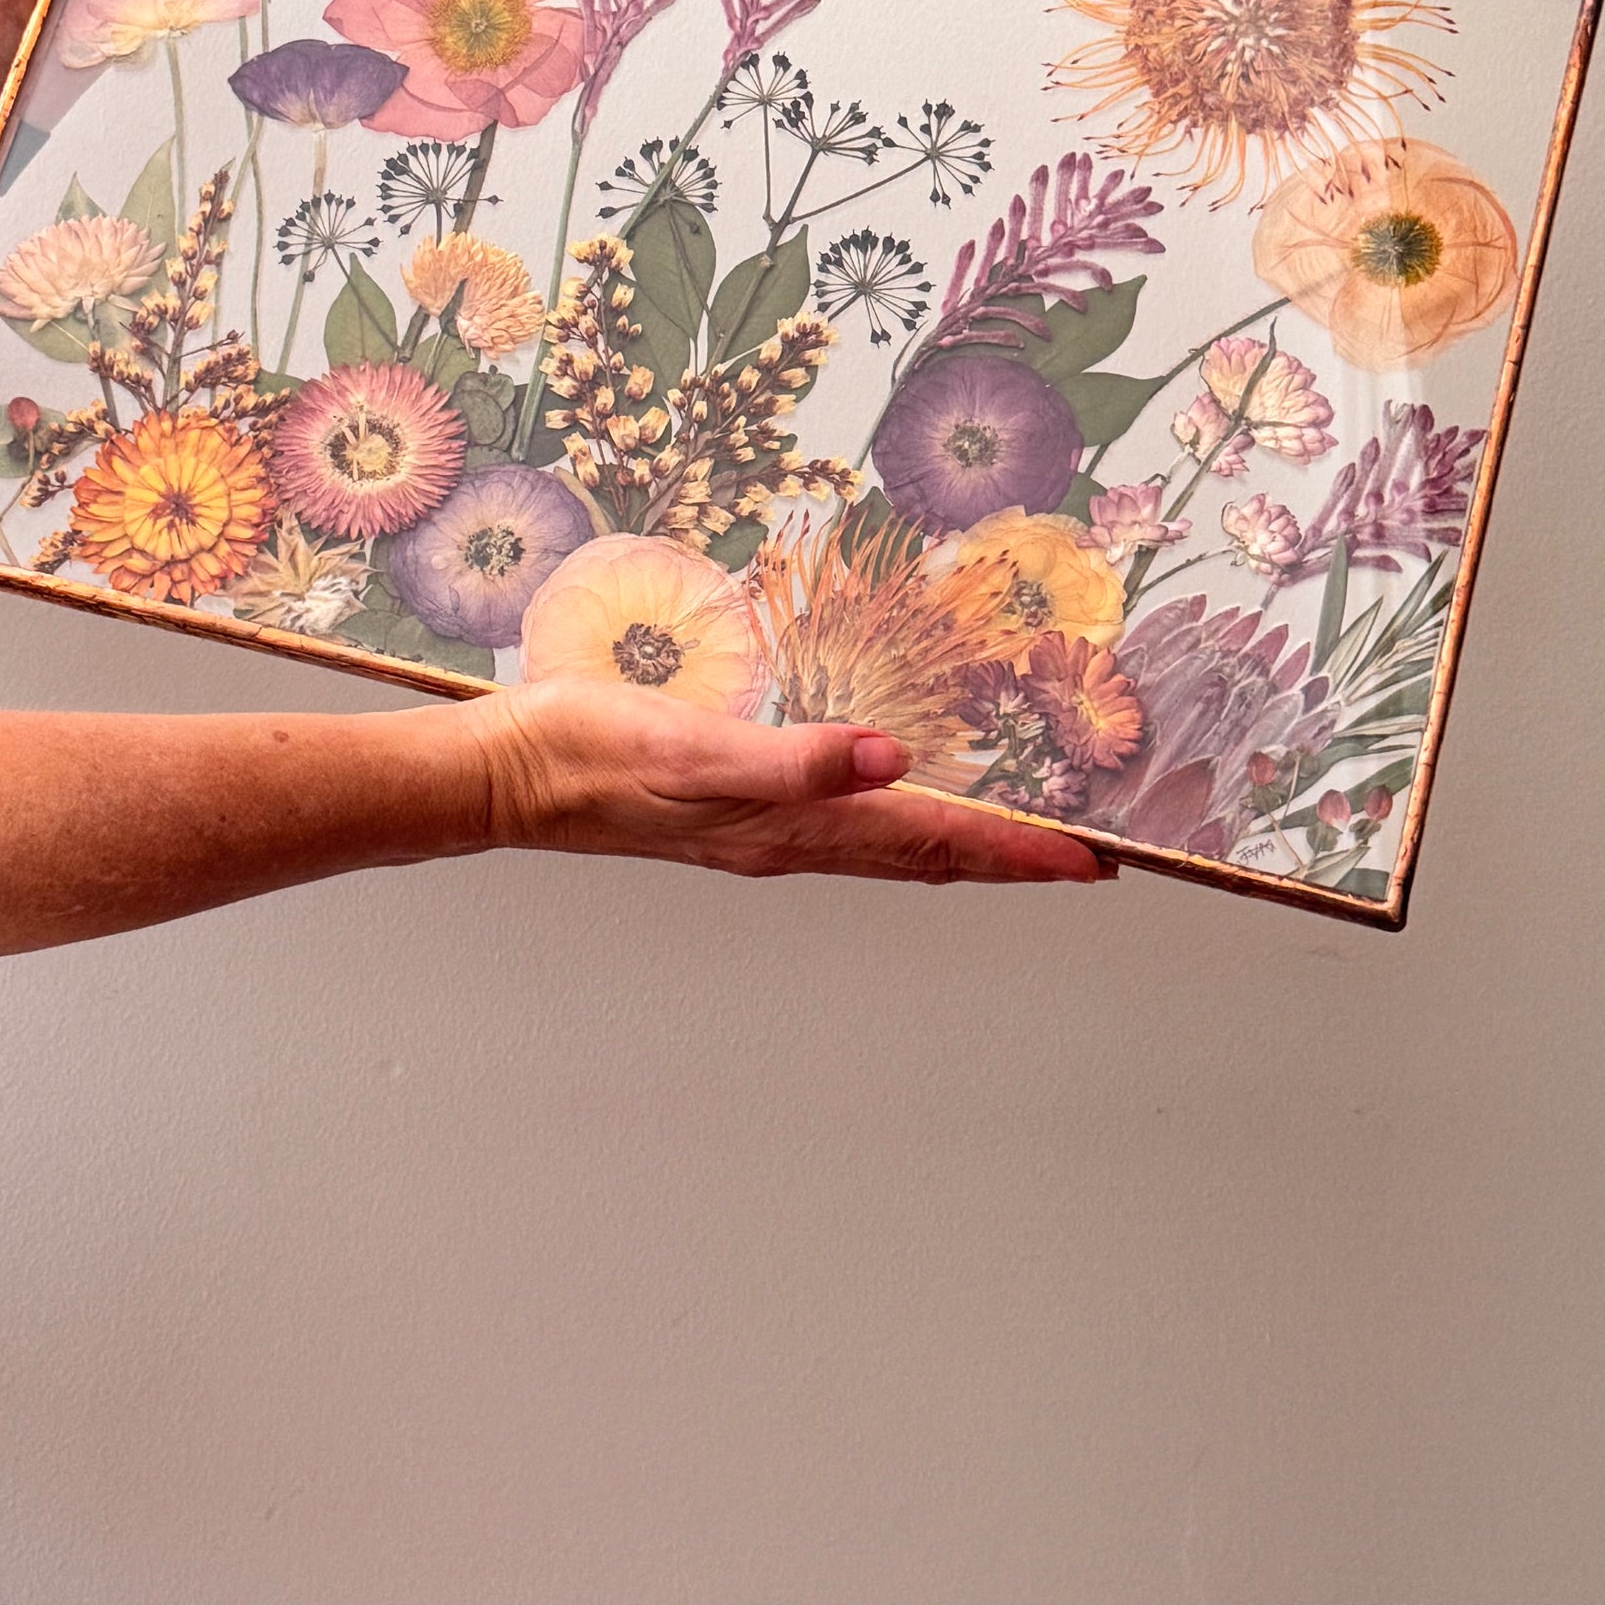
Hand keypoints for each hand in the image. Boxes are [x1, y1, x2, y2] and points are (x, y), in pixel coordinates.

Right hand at [462, 680, 1113, 883]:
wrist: (513, 770)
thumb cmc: (591, 754)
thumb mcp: (692, 747)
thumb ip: (792, 758)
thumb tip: (891, 759)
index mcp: (793, 826)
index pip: (932, 841)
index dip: (1017, 850)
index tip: (1092, 857)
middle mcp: (791, 837)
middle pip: (927, 856)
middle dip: (1012, 857)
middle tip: (1089, 856)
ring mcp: (765, 828)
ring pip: (893, 846)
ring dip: (964, 844)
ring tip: (1024, 836)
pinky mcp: (739, 805)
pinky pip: (848, 824)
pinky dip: (901, 816)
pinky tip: (904, 793)